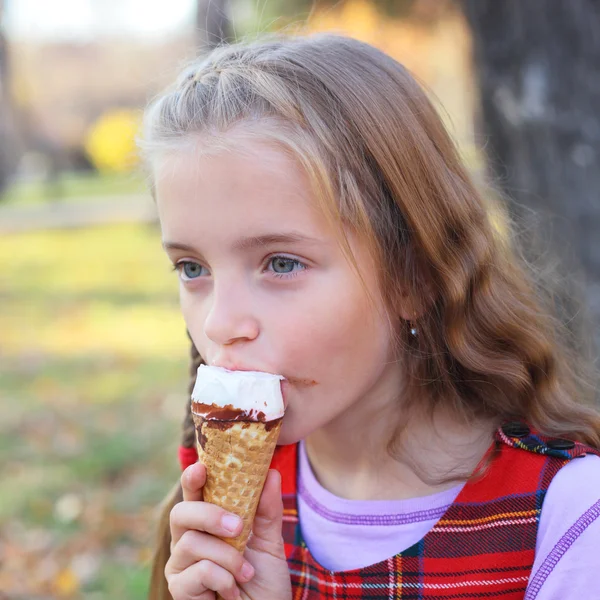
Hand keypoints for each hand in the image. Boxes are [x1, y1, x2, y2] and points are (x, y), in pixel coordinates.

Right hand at [165, 462, 291, 599]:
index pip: (193, 493)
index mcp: (206, 522)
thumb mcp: (271, 542)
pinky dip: (224, 579)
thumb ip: (268, 509)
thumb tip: (271, 472)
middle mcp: (187, 539)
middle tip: (238, 526)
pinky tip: (233, 590)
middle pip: (180, 512)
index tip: (201, 468)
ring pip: (192, 543)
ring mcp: (180, 565)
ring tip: (246, 571)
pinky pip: (199, 571)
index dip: (192, 478)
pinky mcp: (179, 589)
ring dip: (228, 556)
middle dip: (209, 515)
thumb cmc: (262, 581)